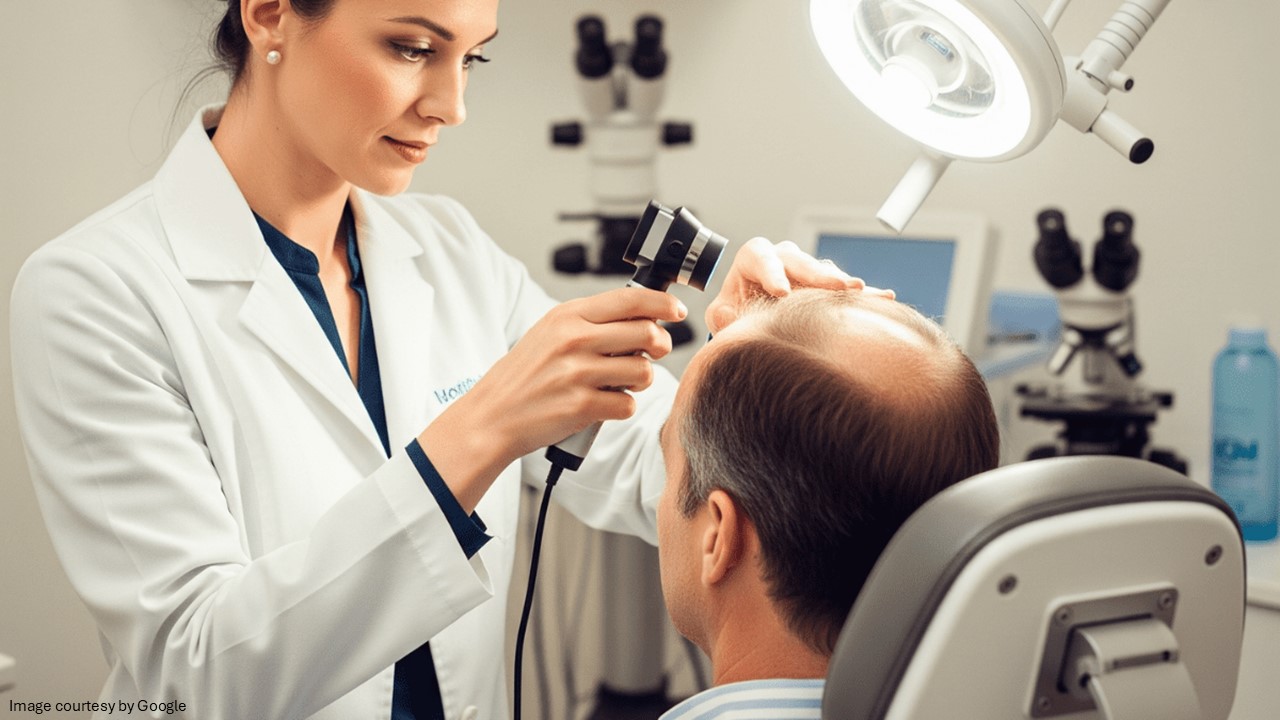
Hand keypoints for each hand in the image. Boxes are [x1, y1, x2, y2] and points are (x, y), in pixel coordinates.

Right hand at [419, 287, 685, 509]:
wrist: (492, 415)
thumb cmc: (525, 375)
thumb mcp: (551, 332)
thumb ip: (592, 321)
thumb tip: (644, 316)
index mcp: (568, 315)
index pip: (630, 299)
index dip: (663, 303)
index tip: (678, 311)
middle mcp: (574, 339)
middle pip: (647, 334)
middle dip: (660, 346)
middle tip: (652, 354)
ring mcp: (577, 372)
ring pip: (644, 371)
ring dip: (640, 380)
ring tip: (620, 382)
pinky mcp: (582, 405)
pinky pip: (628, 404)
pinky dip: (622, 407)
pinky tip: (603, 404)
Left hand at [705, 237, 895, 335]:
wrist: (755, 319)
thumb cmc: (736, 311)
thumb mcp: (722, 314)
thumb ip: (721, 315)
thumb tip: (726, 314)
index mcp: (756, 257)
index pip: (762, 258)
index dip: (772, 273)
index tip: (782, 292)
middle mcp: (785, 258)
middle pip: (802, 261)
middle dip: (820, 274)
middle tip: (837, 285)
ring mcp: (809, 270)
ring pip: (826, 273)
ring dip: (843, 284)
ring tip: (860, 291)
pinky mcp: (828, 286)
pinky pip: (848, 290)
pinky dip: (866, 296)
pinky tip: (885, 297)